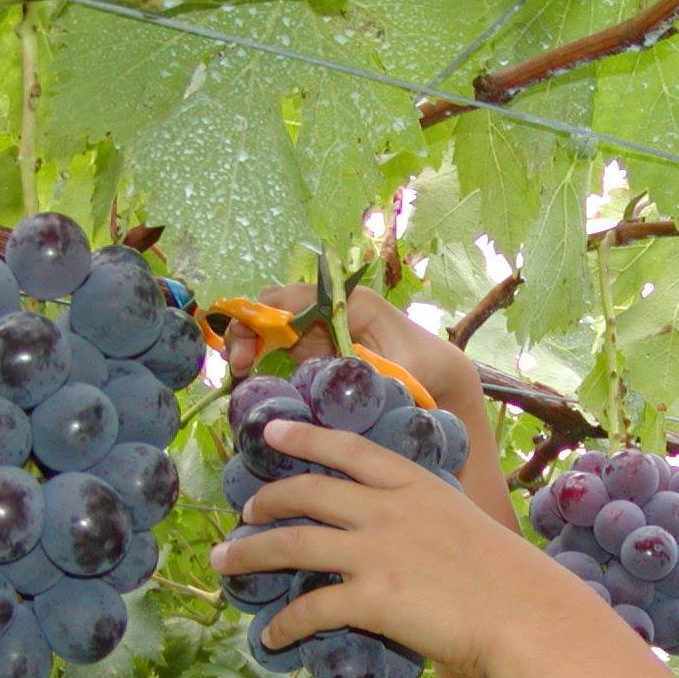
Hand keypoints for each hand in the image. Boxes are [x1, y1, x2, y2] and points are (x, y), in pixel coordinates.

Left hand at [208, 419, 579, 676]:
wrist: (525, 615)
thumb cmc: (507, 575)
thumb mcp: (462, 520)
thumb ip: (423, 515)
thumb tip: (397, 529)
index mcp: (412, 483)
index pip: (345, 448)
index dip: (302, 438)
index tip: (271, 435)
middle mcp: (385, 509)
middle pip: (306, 492)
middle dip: (266, 501)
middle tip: (245, 514)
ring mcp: (374, 552)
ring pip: (291, 544)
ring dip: (250, 555)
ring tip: (226, 562)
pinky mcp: (370, 599)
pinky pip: (309, 610)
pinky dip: (283, 625)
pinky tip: (271, 638)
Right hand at [221, 284, 479, 407]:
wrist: (440, 376)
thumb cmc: (426, 366)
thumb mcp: (403, 372)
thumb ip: (370, 373)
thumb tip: (329, 380)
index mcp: (351, 301)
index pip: (295, 297)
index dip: (265, 318)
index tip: (248, 347)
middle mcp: (331, 307)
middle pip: (275, 306)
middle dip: (249, 328)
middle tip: (237, 363)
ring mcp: (321, 326)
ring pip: (271, 325)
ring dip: (249, 343)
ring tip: (238, 371)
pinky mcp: (316, 347)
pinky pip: (278, 345)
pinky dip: (259, 356)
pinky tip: (247, 376)